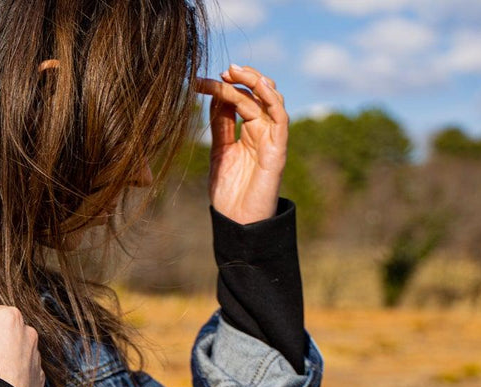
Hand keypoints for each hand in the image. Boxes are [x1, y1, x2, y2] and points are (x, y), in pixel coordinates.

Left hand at [193, 63, 288, 224]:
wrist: (237, 222)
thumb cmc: (229, 193)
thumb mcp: (219, 153)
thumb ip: (220, 127)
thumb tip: (215, 97)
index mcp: (248, 132)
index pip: (239, 100)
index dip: (223, 87)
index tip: (200, 81)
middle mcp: (262, 131)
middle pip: (255, 95)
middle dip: (239, 79)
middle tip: (221, 71)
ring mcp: (272, 138)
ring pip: (270, 100)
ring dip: (254, 82)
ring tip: (235, 72)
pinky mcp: (279, 148)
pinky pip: (280, 118)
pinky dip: (271, 99)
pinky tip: (258, 86)